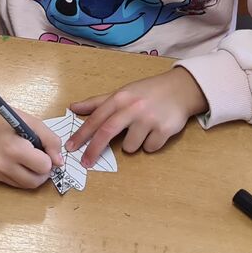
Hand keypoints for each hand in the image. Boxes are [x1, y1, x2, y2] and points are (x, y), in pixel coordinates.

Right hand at [0, 85, 63, 188]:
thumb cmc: (5, 117)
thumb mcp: (33, 123)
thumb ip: (51, 141)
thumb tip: (59, 162)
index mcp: (13, 149)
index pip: (44, 167)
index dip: (48, 159)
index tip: (43, 150)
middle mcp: (2, 164)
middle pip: (35, 182)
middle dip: (42, 171)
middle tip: (40, 158)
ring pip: (25, 186)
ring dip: (32, 175)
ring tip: (29, 159)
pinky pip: (13, 183)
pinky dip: (20, 175)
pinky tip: (17, 161)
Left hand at [67, 68, 209, 165]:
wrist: (180, 90)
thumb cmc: (146, 93)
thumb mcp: (122, 93)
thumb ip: (97, 102)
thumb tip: (72, 107)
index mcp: (120, 98)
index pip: (96, 119)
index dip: (81, 134)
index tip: (70, 148)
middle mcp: (133, 108)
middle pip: (107, 132)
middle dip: (94, 150)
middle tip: (86, 163)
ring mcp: (149, 119)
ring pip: (130, 147)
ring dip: (132, 145)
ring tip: (141, 131)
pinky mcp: (164, 130)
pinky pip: (149, 148)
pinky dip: (150, 144)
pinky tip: (155, 132)